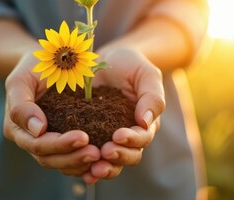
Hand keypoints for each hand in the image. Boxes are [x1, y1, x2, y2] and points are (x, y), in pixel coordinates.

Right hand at [3, 52, 100, 183]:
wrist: (49, 61)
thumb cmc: (34, 67)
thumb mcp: (21, 79)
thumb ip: (21, 105)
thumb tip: (37, 130)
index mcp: (17, 128)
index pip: (37, 145)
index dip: (59, 144)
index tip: (83, 137)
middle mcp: (31, 140)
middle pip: (50, 159)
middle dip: (73, 157)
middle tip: (96, 153)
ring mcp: (47, 143)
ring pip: (62, 163)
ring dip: (81, 163)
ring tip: (101, 156)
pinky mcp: (64, 141)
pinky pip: (73, 159)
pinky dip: (86, 163)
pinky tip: (103, 159)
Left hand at [89, 47, 164, 178]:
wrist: (108, 60)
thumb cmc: (131, 65)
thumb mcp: (146, 74)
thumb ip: (152, 96)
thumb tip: (146, 122)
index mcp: (144, 122)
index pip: (143, 137)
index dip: (132, 140)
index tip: (118, 135)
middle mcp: (129, 134)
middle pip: (130, 156)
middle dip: (119, 157)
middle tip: (105, 152)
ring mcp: (109, 138)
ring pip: (112, 162)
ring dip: (104, 168)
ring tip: (93, 168)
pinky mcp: (91, 137)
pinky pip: (91, 159)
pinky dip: (87, 167)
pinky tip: (81, 171)